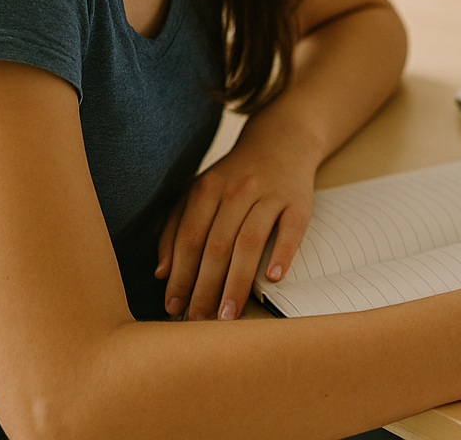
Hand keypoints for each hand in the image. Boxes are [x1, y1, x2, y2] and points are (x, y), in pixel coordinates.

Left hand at [155, 132, 317, 320]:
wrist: (282, 141)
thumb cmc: (235, 177)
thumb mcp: (200, 192)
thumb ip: (176, 228)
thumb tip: (162, 273)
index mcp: (207, 189)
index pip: (189, 239)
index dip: (181, 275)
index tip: (174, 307)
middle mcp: (237, 190)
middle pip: (217, 245)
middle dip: (205, 287)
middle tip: (199, 320)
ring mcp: (269, 195)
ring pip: (249, 242)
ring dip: (237, 282)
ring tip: (228, 315)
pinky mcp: (298, 202)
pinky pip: (290, 230)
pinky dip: (282, 253)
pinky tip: (273, 279)